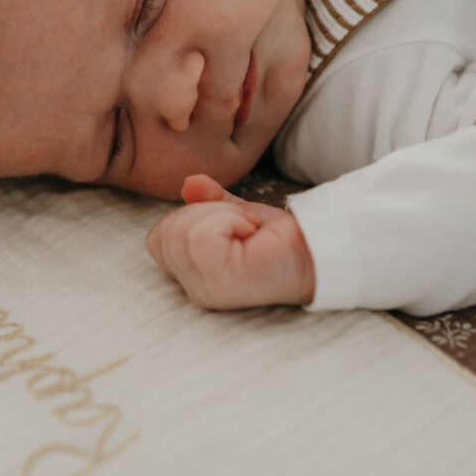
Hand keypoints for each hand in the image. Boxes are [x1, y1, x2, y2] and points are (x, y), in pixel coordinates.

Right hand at [145, 174, 315, 309]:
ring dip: (220, 215)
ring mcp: (208, 291)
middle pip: (165, 232)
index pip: (156, 239)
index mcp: (192, 277)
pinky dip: (227, 220)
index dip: (187, 217)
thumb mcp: (236, 213)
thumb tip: (189, 184)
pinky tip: (251, 232)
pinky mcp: (224, 282)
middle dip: (204, 212)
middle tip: (241, 224)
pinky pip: (201, 236)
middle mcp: (195, 291)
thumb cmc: (281, 236)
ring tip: (247, 229)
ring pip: (182, 232)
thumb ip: (209, 202)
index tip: (229, 223)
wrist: (319, 248)